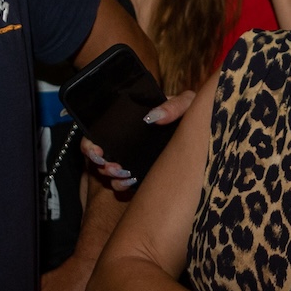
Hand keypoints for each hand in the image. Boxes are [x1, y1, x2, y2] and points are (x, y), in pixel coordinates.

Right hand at [81, 89, 195, 188]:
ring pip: (109, 172)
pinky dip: (123, 185)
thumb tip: (153, 117)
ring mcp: (131, 160)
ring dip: (112, 176)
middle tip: (113, 167)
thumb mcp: (185, 105)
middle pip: (98, 156)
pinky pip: (123, 184)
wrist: (201, 133)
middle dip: (100, 165)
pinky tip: (133, 182)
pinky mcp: (141, 175)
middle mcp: (124, 143)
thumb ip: (173, 106)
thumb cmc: (190, 115)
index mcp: (127, 123)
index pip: (96, 134)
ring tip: (125, 174)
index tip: (96, 152)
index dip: (89, 145)